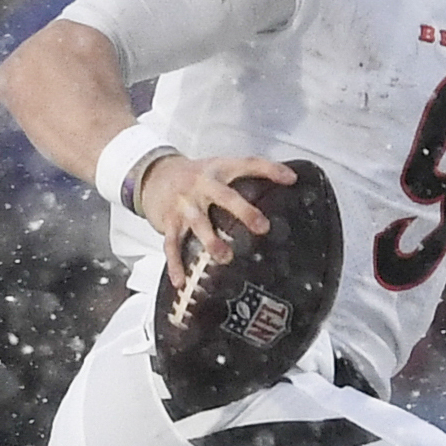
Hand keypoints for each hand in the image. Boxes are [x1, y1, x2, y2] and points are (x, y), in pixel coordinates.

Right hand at [135, 152, 297, 294]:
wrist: (154, 175)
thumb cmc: (195, 175)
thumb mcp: (220, 168)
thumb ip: (249, 174)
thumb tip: (291, 181)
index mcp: (218, 170)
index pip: (247, 164)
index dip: (269, 169)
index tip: (290, 179)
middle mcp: (201, 185)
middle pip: (223, 196)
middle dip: (242, 211)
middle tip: (262, 227)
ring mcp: (184, 204)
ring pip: (198, 222)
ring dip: (210, 240)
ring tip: (224, 258)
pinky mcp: (168, 221)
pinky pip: (171, 244)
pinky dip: (175, 263)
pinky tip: (180, 281)